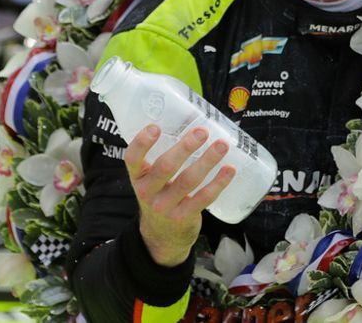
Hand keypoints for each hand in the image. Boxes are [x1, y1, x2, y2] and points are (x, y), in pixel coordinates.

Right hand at [125, 124, 235, 266]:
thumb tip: (192, 124)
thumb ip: (162, 157)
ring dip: (207, 161)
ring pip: (188, 181)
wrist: (161, 236)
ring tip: (222, 145)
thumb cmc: (160, 195)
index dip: (142, 143)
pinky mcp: (183, 217)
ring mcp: (165, 207)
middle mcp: (148, 192)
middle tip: (202, 131)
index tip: (155, 127)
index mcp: (138, 177)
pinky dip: (218, 183)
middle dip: (185, 148)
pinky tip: (229, 169)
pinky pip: (203, 198)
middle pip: (165, 167)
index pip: (132, 159)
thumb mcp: (152, 180)